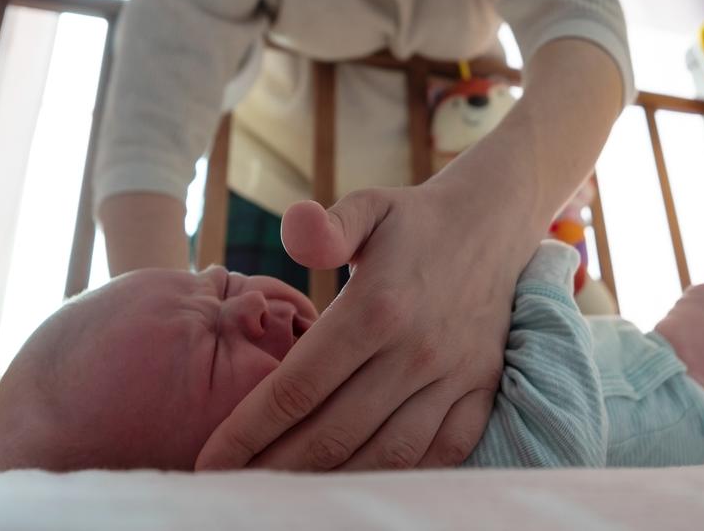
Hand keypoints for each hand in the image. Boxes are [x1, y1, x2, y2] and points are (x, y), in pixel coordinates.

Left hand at [194, 182, 527, 470]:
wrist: (492, 224)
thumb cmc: (414, 221)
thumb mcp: (368, 206)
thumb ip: (325, 226)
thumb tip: (291, 231)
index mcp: (376, 308)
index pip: (298, 388)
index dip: (248, 432)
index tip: (211, 462)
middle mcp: (415, 351)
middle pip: (333, 435)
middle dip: (276, 470)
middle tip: (237, 488)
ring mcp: (452, 376)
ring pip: (385, 455)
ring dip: (332, 485)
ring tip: (288, 497)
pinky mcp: (481, 390)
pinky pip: (441, 454)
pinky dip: (400, 477)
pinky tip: (363, 482)